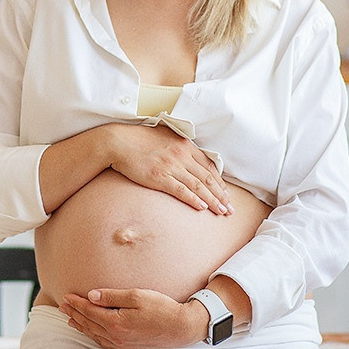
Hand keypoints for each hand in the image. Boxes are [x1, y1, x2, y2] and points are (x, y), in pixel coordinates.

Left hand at [58, 288, 206, 348]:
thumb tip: (91, 296)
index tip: (66, 296)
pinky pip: (106, 344)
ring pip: (96, 336)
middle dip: (74, 314)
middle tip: (62, 307)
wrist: (183, 327)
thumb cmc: (162, 308)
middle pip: (89, 324)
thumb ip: (112, 296)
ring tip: (70, 320)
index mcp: (116, 322)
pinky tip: (91, 332)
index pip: (89, 312)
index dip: (76, 304)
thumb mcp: (137, 296)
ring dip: (82, 327)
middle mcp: (117, 337)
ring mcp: (123, 346)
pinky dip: (95, 337)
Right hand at [106, 123, 231, 214]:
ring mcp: (171, 166)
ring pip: (198, 186)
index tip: (226, 194)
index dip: (220, 182)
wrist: (119, 142)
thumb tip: (189, 154)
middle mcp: (182, 156)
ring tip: (221, 211)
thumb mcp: (165, 136)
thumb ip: (180, 145)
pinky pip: (181, 190)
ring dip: (212, 200)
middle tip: (230, 209)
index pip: (209, 166)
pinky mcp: (159, 177)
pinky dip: (193, 199)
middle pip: (207, 178)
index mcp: (185, 145)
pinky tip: (202, 207)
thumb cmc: (139, 139)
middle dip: (221, 195)